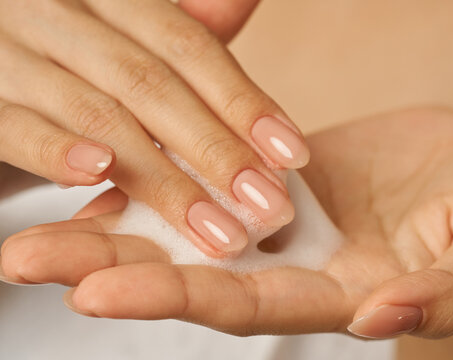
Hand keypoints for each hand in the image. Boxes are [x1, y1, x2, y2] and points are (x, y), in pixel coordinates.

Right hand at [0, 0, 306, 256]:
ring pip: (102, 115)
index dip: (243, 102)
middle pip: (154, 84)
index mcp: (110, 0)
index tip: (292, 153)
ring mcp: (11, 52)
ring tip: (219, 230)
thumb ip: (179, 27)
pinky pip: (17, 126)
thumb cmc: (65, 63)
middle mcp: (61, 14)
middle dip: (217, 150)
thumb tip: (242, 0)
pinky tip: (98, 177)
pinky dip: (57, 152)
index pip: (189, 47)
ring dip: (164, 180)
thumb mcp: (119, 39)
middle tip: (270, 206)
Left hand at [3, 108, 452, 338]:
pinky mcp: (286, 175)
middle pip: (194, 270)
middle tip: (22, 258)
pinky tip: (111, 169)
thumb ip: (449, 293)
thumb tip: (388, 318)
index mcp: (343, 293)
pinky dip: (166, 175)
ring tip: (38, 215)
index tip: (92, 293)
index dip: (174, 298)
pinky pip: (215, 176)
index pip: (246, 302)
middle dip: (110, 266)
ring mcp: (289, 219)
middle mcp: (301, 263)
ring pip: (192, 222)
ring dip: (119, 218)